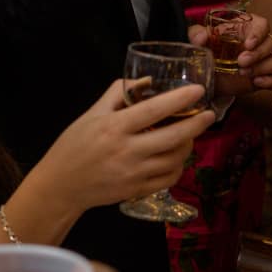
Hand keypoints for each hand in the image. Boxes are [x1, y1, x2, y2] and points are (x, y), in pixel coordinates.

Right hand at [34, 76, 217, 213]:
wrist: (61, 185)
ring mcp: (133, 173)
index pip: (154, 110)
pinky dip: (178, 166)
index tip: (199, 90)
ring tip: (191, 134)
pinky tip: (177, 156)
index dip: (180, 99)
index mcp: (114, 127)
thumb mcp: (92, 114)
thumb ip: (118, 94)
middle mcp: (127, 151)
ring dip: (188, 145)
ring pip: (174, 159)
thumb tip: (147, 81)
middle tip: (210, 114)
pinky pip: (168, 179)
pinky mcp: (137, 190)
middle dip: (197, 124)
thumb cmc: (74, 145)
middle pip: (173, 137)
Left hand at [190, 11, 271, 98]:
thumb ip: (197, 34)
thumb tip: (201, 36)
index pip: (262, 25)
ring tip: (243, 73)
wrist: (204, 77)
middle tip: (240, 62)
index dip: (258, 33)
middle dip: (257, 54)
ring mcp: (262, 61)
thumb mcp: (198, 41)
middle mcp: (257, 43)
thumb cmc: (205, 53)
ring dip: (262, 67)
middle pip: (270, 43)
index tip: (248, 44)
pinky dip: (269, 81)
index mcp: (245, 29)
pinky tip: (256, 82)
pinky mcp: (262, 78)